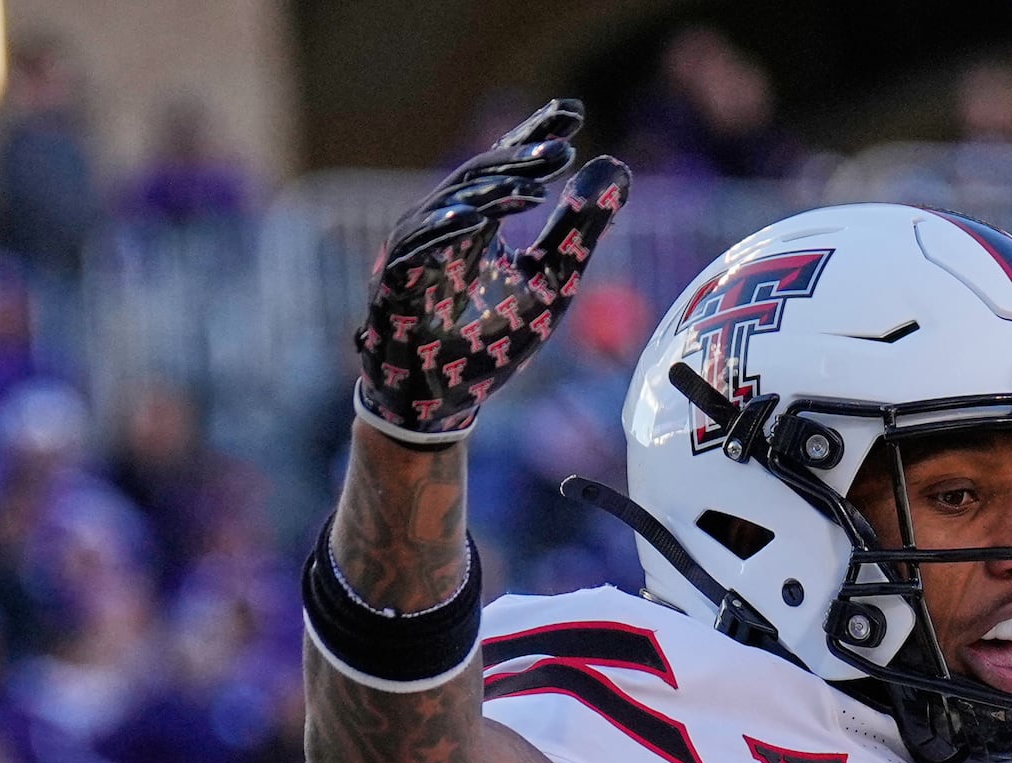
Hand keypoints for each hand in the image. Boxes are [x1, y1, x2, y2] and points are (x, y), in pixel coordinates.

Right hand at [353, 101, 630, 445]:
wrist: (443, 400)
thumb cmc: (491, 339)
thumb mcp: (553, 277)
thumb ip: (580, 225)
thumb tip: (617, 166)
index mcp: (477, 219)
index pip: (506, 165)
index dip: (535, 136)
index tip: (574, 113)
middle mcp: (441, 226)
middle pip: (478, 178)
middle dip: (518, 162)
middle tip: (563, 151)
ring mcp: (414, 253)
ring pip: (447, 209)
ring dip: (487, 196)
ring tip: (531, 188)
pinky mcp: (394, 286)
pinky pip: (416, 252)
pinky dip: (443, 235)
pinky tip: (475, 222)